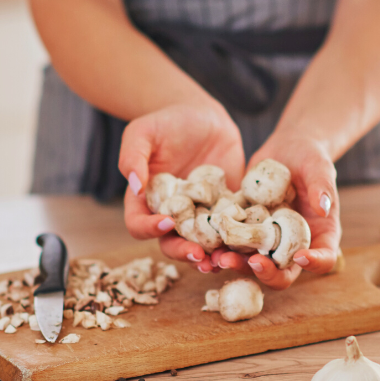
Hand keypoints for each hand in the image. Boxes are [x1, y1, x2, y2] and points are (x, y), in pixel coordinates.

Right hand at [118, 103, 244, 270]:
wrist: (203, 118)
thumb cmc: (167, 122)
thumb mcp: (143, 132)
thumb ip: (132, 157)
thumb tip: (135, 186)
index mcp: (145, 202)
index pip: (139, 225)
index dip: (149, 229)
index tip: (166, 223)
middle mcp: (170, 216)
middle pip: (171, 244)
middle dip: (184, 253)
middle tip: (199, 256)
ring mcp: (198, 217)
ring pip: (202, 245)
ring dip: (211, 257)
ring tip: (223, 262)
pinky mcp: (223, 212)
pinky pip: (229, 232)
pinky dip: (236, 242)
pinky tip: (247, 246)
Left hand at [212, 131, 340, 288]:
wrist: (285, 151)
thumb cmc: (310, 158)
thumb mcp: (319, 168)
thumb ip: (322, 186)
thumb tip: (323, 207)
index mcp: (319, 237)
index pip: (323, 259)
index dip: (315, 263)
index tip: (301, 257)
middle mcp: (293, 246)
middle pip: (283, 272)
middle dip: (267, 272)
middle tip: (253, 263)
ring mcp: (268, 243)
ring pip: (254, 263)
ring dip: (238, 264)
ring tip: (221, 258)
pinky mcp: (246, 232)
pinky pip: (234, 245)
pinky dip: (221, 248)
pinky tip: (207, 245)